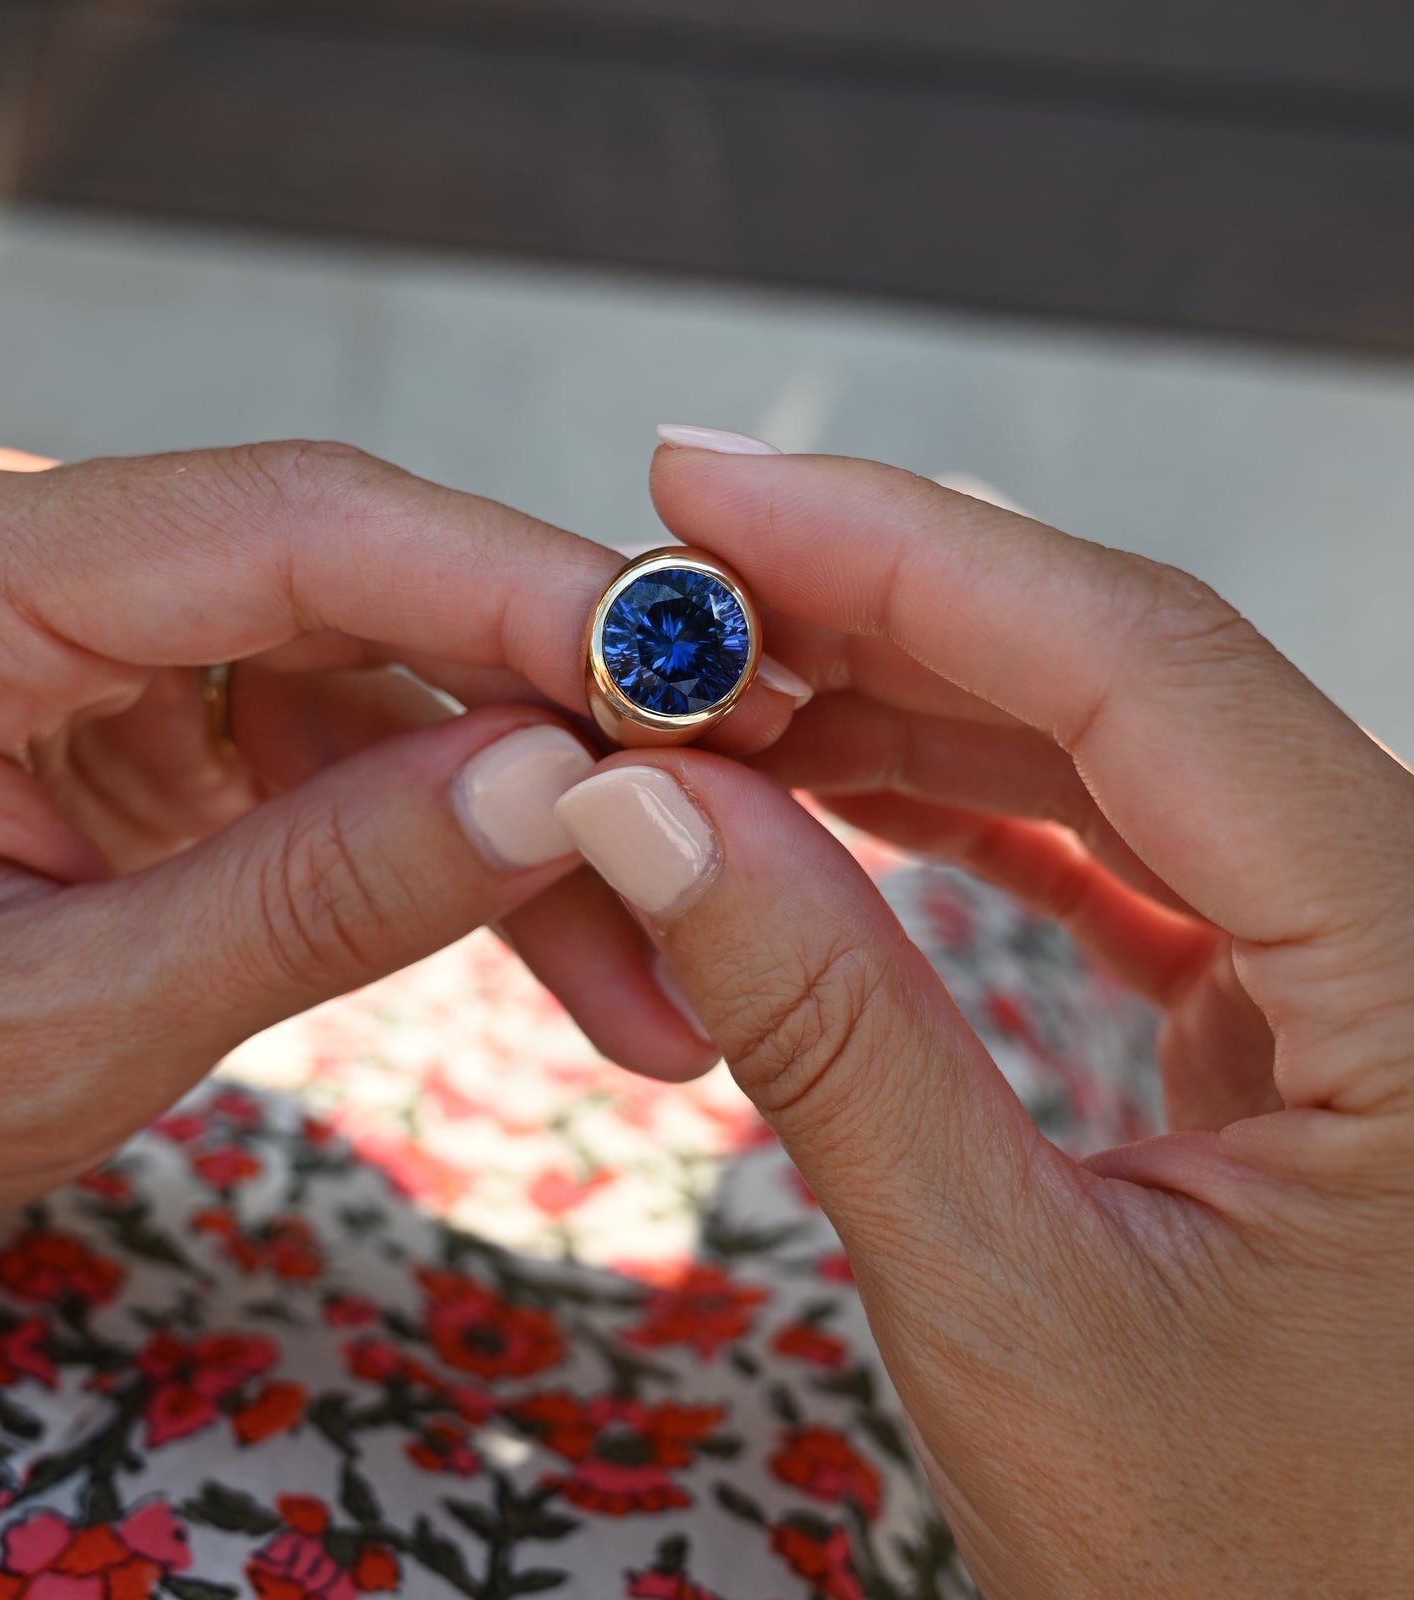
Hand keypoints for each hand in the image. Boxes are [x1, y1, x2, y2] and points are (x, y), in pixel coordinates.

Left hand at [0, 440, 802, 1253]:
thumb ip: (309, 900)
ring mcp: (94, 639)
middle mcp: (41, 565)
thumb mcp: (53, 1025)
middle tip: (721, 838)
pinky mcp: (132, 711)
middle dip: (555, 733)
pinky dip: (433, 845)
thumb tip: (550, 797)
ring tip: (644, 981)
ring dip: (515, 827)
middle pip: (367, 602)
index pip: (300, 527)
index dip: (518, 590)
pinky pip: (322, 748)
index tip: (693, 677)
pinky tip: (539, 936)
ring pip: (372, 691)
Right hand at [553, 443, 1413, 1596]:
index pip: (1140, 670)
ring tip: (713, 707)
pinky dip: (965, 806)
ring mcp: (1366, 957)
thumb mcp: (1007, 1305)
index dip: (902, 547)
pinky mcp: (1300, 1005)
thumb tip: (644, 810)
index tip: (707, 488)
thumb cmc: (1260, 1571)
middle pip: (1124, 677)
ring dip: (904, 708)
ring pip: (1117, 748)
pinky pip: (1124, 844)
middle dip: (877, 613)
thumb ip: (827, 1028)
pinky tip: (836, 793)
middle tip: (670, 597)